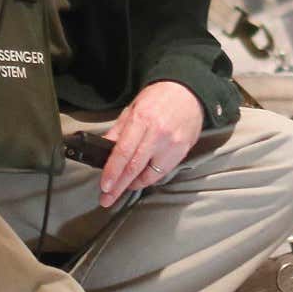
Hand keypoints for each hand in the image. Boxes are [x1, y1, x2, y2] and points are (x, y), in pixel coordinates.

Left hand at [98, 80, 203, 206]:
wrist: (189, 92)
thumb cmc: (159, 98)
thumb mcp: (133, 107)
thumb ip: (118, 129)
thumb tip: (104, 148)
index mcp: (142, 119)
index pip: (123, 152)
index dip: (112, 171)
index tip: (104, 185)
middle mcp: (157, 133)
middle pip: (134, 168)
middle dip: (118, 187)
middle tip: (107, 199)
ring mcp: (172, 144)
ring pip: (149, 175)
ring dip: (133, 185)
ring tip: (121, 188)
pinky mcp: (182, 152)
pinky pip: (162, 173)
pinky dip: (148, 179)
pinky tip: (139, 180)